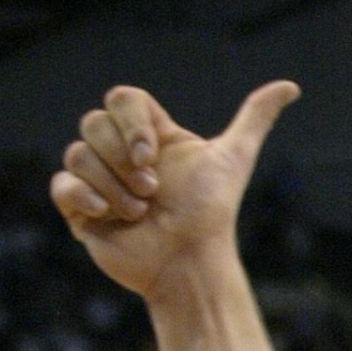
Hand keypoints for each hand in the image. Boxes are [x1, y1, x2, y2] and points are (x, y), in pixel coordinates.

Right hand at [49, 80, 298, 304]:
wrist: (190, 264)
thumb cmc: (210, 215)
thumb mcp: (233, 158)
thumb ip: (254, 119)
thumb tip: (290, 86)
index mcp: (149, 135)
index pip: (122, 99)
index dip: (132, 122)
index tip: (153, 154)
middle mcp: (120, 153)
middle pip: (94, 123)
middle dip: (123, 160)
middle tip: (153, 192)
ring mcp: (98, 181)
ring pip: (78, 153)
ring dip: (113, 186)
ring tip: (141, 213)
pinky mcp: (80, 210)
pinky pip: (61, 185)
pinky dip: (81, 196)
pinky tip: (107, 214)